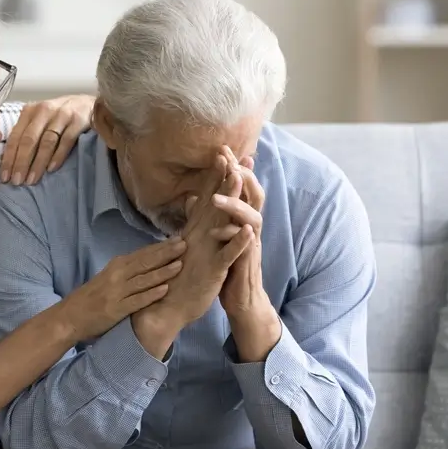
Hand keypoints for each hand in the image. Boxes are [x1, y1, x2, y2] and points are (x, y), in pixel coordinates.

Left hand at [0, 95, 94, 184]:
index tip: (5, 177)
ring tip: (31, 180)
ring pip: (46, 142)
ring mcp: (62, 115)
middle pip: (29, 139)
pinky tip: (51, 169)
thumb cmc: (60, 117)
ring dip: (38, 163)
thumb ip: (27, 134)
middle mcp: (44, 110)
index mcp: (30, 111)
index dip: (9, 158)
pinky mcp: (79, 120)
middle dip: (21, 163)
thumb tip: (11, 162)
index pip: (15, 136)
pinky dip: (58, 156)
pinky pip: (66, 140)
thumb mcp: (41, 120)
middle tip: (17, 181)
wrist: (90, 105)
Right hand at [60, 237, 186, 341]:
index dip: (162, 246)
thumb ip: (127, 271)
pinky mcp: (117, 309)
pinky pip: (137, 300)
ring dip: (163, 271)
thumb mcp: (108, 277)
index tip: (179, 239)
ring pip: (144, 279)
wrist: (70, 316)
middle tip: (185, 244)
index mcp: (117, 265)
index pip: (143, 253)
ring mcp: (117, 292)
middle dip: (166, 253)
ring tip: (180, 265)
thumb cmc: (92, 297)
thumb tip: (151, 262)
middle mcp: (117, 275)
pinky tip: (165, 289)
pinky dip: (151, 294)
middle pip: (145, 262)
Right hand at [146, 158, 252, 329]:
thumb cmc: (176, 276)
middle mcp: (197, 235)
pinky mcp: (211, 269)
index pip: (205, 196)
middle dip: (223, 176)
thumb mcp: (183, 245)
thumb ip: (189, 222)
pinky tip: (248, 229)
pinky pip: (227, 254)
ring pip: (219, 220)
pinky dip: (237, 242)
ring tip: (241, 179)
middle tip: (231, 152)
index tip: (224, 153)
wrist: (165, 307)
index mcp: (193, 229)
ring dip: (230, 199)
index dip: (215, 174)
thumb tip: (191, 202)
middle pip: (212, 200)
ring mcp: (204, 251)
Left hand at [209, 147, 280, 360]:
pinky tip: (231, 229)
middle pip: (253, 195)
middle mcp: (249, 228)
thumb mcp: (214, 238)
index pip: (238, 188)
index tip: (220, 148)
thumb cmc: (225, 266)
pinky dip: (239, 237)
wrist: (238, 300)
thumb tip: (194, 196)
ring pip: (252, 218)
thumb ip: (207, 217)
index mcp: (239, 220)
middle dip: (242, 176)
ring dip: (237, 204)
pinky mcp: (245, 263)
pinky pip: (245, 248)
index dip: (231, 168)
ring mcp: (250, 245)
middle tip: (230, 159)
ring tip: (222, 194)